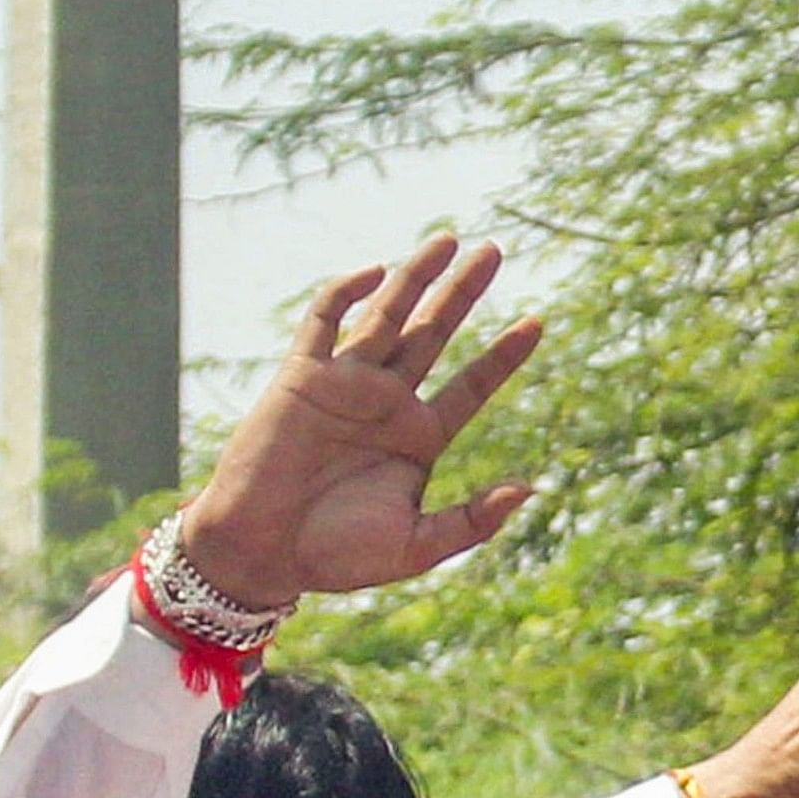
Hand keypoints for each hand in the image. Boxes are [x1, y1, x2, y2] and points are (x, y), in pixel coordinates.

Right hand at [178, 236, 542, 610]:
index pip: (471, 386)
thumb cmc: (334, 557)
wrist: (260, 553)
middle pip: (434, 334)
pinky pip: (324, 322)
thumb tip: (529, 490)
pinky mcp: (302, 377)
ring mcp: (345, 385)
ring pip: (387, 316)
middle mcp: (386, 404)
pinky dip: (346, 293)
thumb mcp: (415, 547)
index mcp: (418, 439)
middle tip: (494, 251)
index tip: (537, 324)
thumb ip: (472, 522)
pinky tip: (375, 272)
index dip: (503, 356)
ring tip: (448, 240)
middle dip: (463, 293)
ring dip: (415, 277)